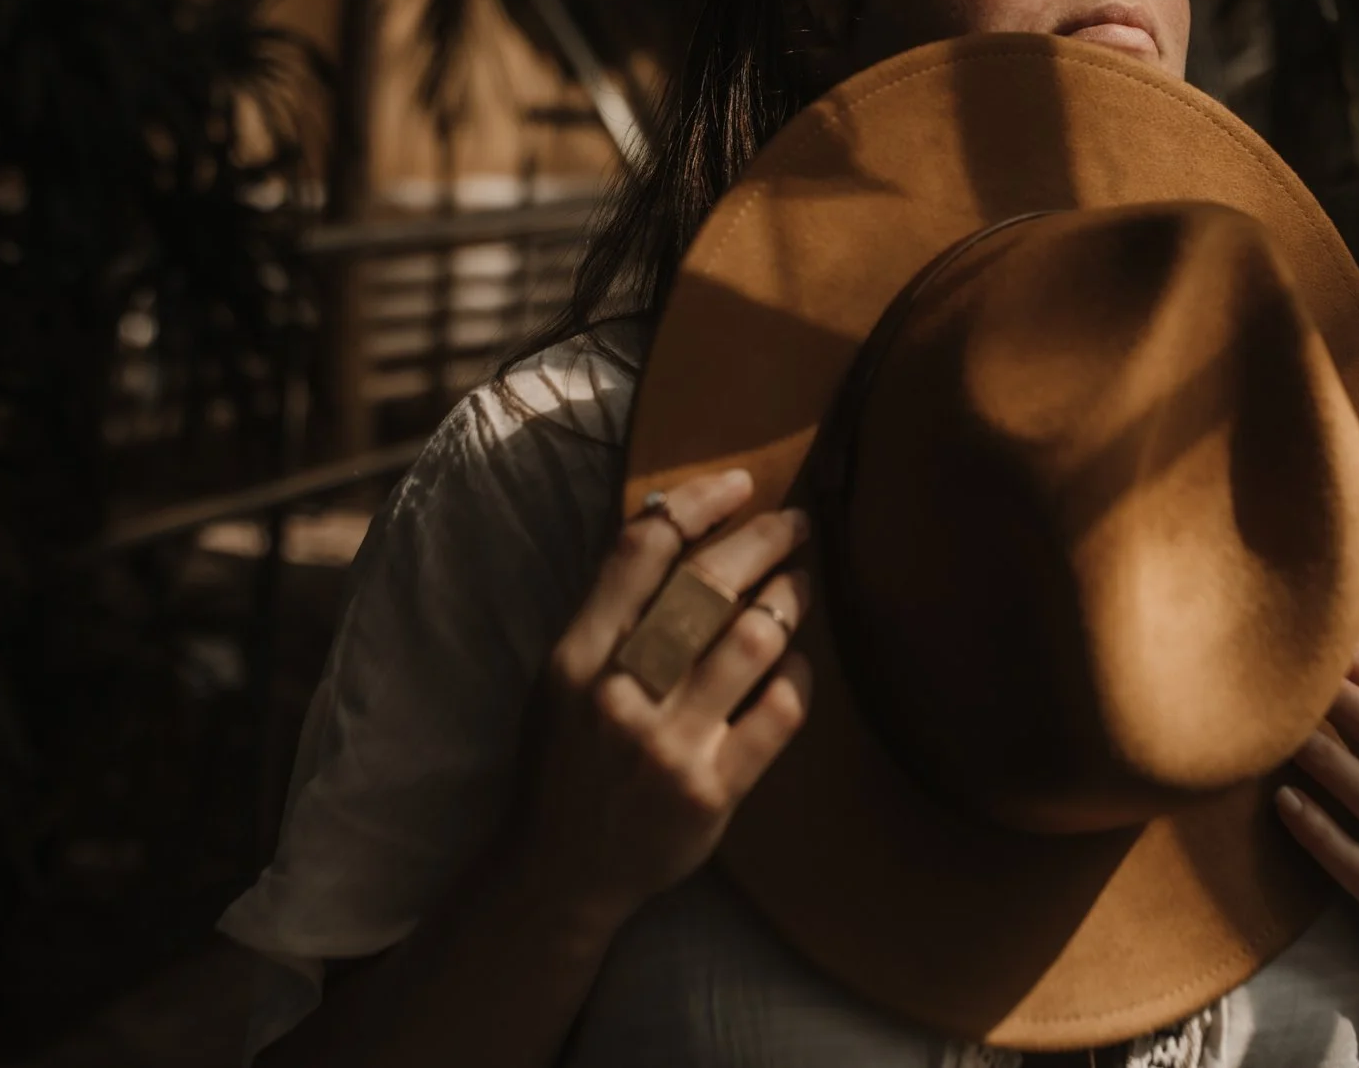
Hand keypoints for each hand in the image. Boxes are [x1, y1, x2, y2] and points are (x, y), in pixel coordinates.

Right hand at [505, 468, 814, 928]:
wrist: (558, 874)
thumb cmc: (565, 761)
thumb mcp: (560, 679)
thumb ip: (609, 614)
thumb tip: (677, 526)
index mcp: (575, 657)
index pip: (640, 551)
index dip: (696, 502)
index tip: (739, 483)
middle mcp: (620, 694)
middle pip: (706, 586)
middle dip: (762, 538)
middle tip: (795, 522)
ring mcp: (668, 745)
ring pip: (752, 641)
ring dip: (788, 598)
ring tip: (800, 582)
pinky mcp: (712, 792)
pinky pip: (779, 713)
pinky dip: (800, 675)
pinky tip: (798, 662)